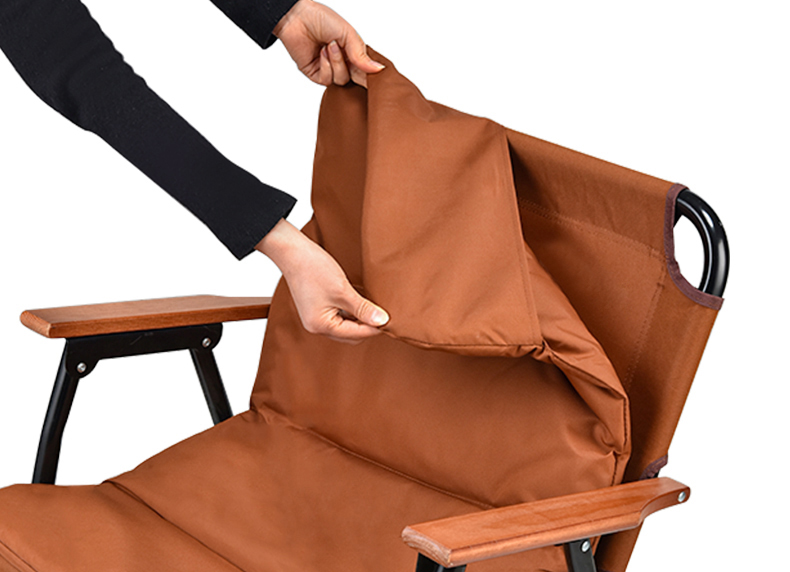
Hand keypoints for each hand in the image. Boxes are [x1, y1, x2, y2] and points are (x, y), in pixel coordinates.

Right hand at [256, 219, 389, 342]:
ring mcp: (315, 318)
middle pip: (351, 335)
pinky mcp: (316, 308)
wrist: (292, 251)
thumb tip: (383, 322)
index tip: (392, 320)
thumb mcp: (343, 290)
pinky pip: (339, 316)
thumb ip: (363, 309)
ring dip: (360, 318)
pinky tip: (362, 300)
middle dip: (368, 326)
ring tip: (375, 306)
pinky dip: (351, 311)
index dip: (375, 328)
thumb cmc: (314, 269)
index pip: (356, 334)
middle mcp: (316, 326)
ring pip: (345, 325)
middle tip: (385, 313)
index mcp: (321, 326)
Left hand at [273, 0, 384, 87]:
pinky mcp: (315, 75)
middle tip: (352, 58)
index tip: (378, 75)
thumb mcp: (348, 34)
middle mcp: (342, 63)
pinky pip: (327, 80)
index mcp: (352, 53)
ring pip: (342, 80)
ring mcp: (329, 70)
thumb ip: (361, 54)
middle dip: (356, 71)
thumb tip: (378, 69)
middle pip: (357, 80)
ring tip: (330, 46)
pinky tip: (321, 53)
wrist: (297, 17)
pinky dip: (326, 66)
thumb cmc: (321, 19)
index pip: (366, 71)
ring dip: (337, 62)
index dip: (372, 75)